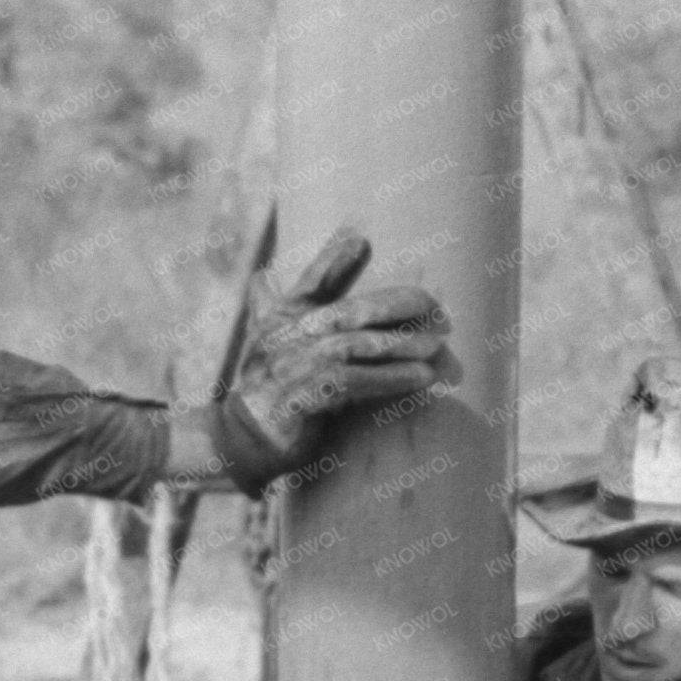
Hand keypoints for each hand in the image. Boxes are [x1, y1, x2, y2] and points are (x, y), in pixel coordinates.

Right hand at [216, 228, 458, 489]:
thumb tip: (260, 275)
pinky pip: (357, 383)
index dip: (334, 259)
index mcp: (285, 316)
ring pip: (359, 346)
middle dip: (398, 305)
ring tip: (437, 345)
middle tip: (437, 308)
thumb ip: (270, 304)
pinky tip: (420, 378)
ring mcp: (296, 366)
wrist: (244, 441)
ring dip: (403, 345)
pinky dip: (392, 379)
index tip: (361, 239)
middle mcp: (290, 336)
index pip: (314, 281)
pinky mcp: (305, 398)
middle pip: (352, 311)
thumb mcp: (267, 340)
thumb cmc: (266, 388)